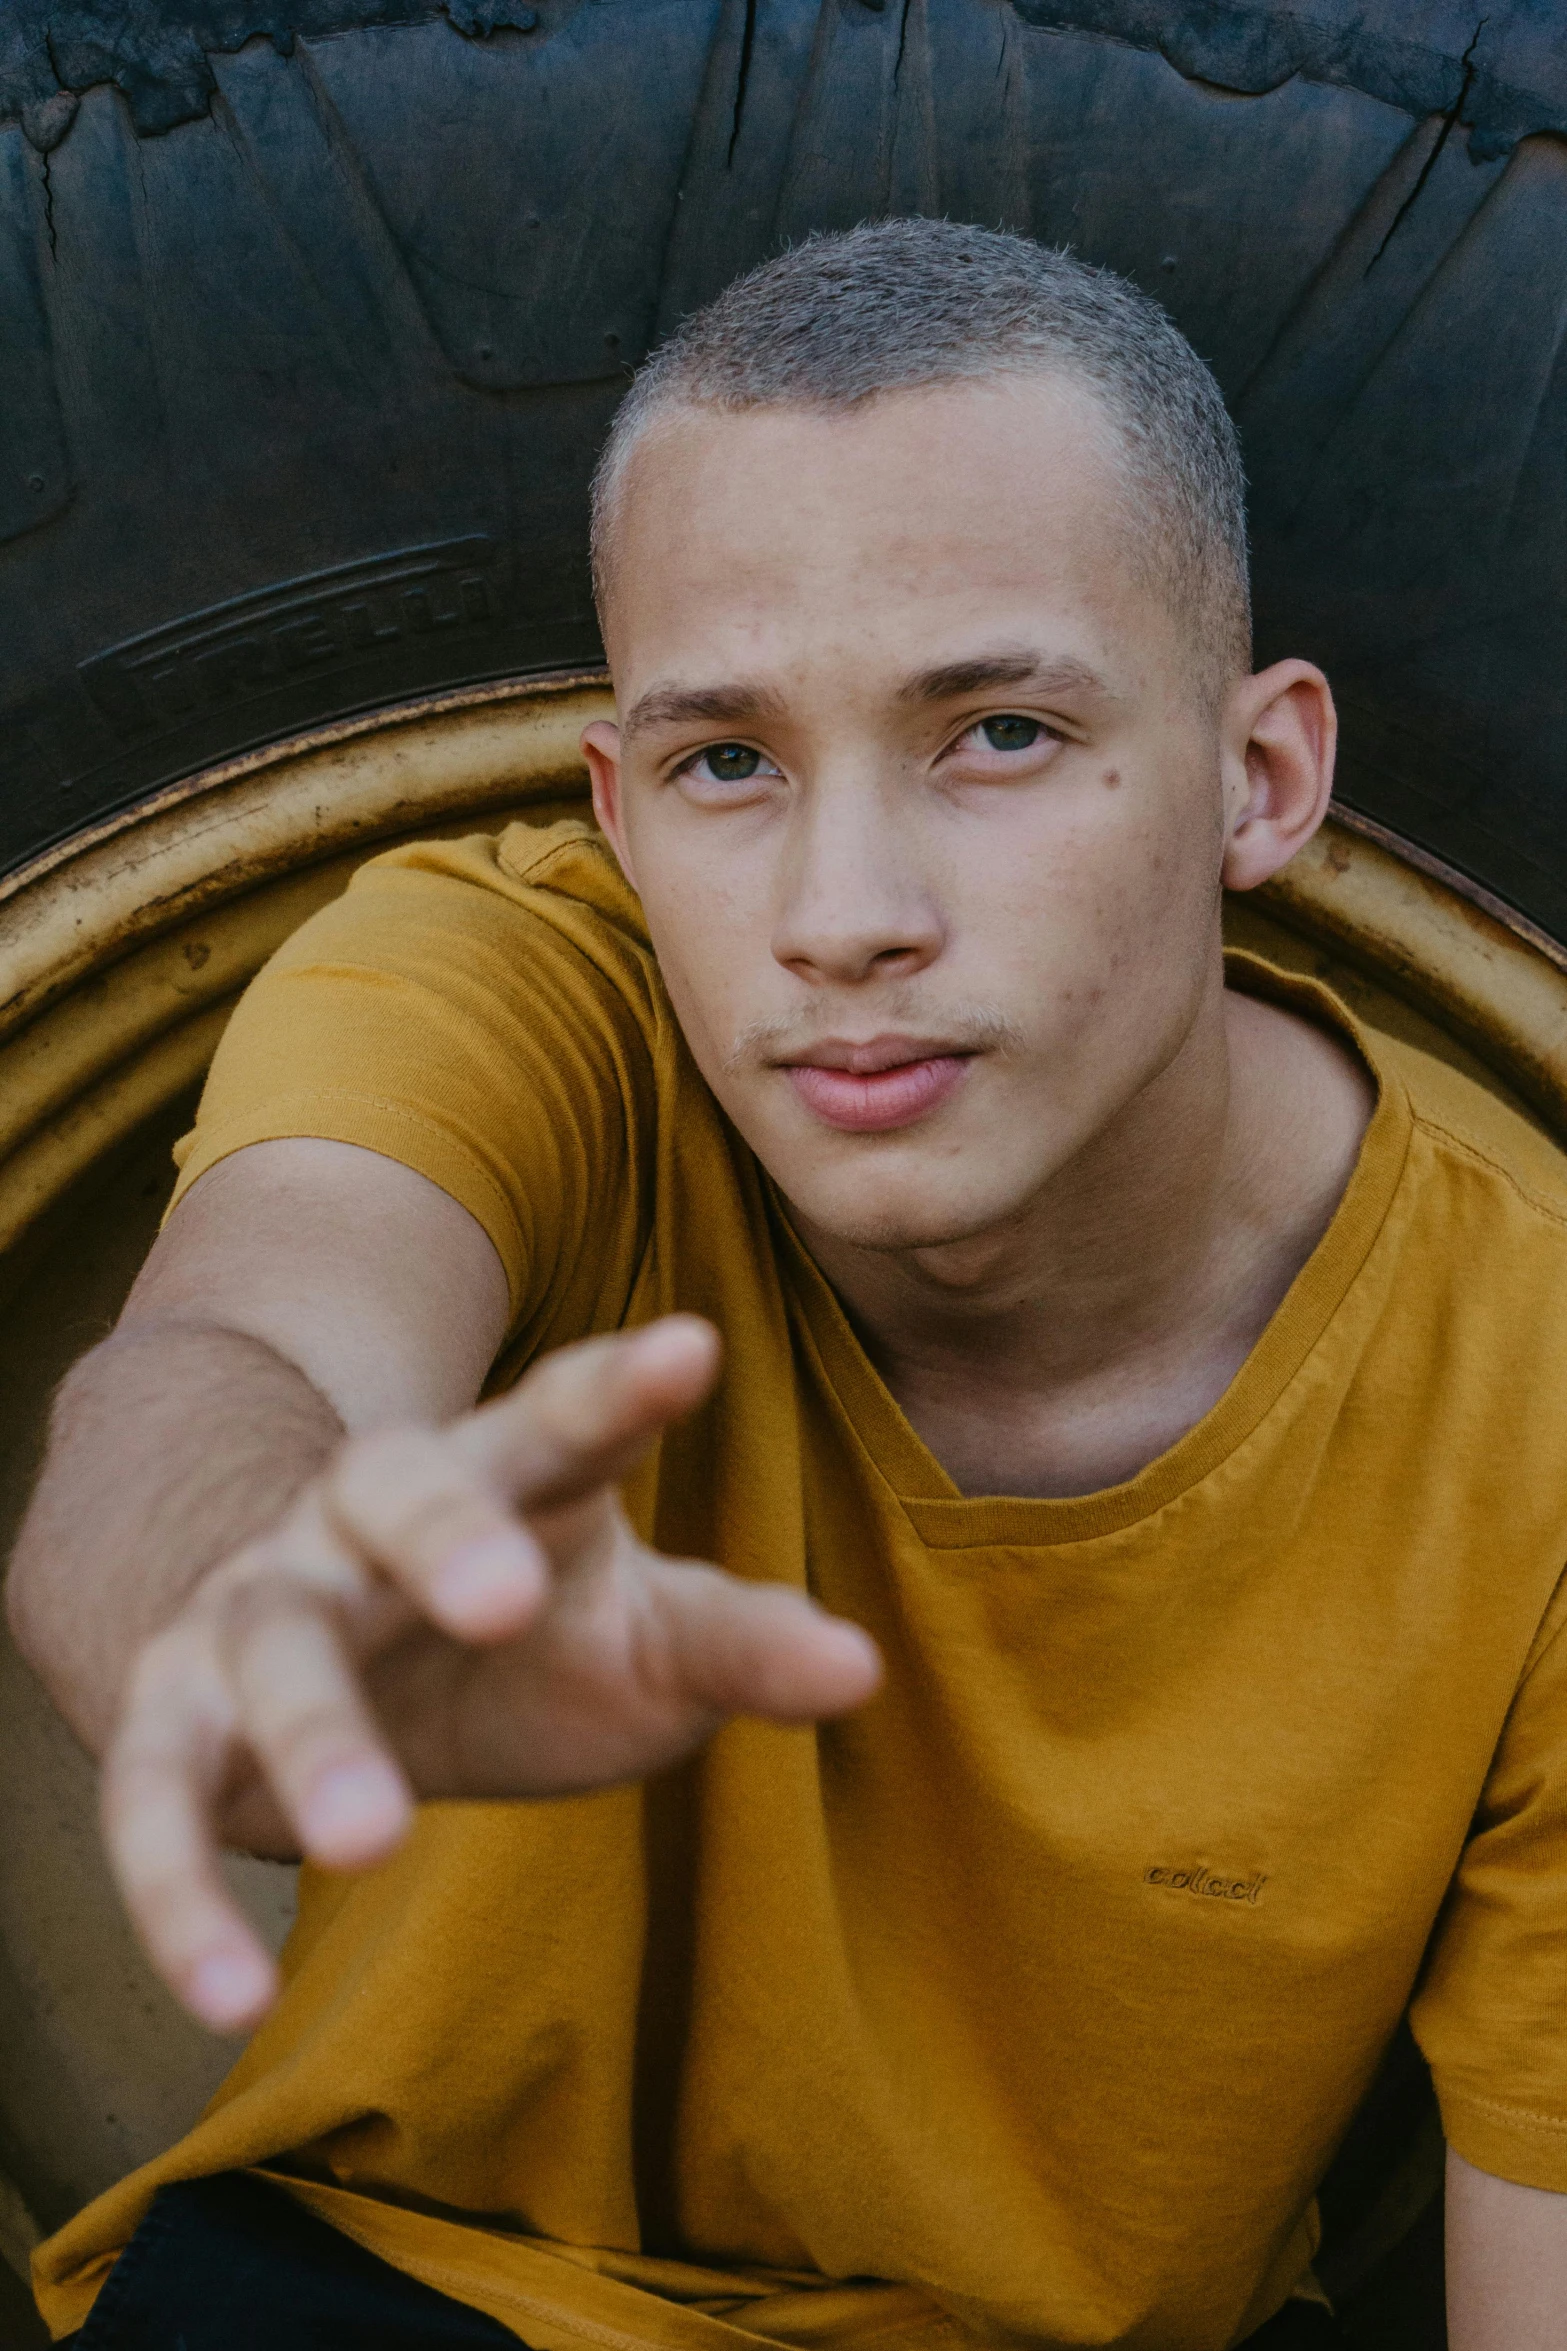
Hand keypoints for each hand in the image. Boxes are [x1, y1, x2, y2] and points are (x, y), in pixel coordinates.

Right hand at [100, 1316, 879, 2031]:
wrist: (332, 1661)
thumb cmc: (526, 1639)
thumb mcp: (641, 1635)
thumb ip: (739, 1642)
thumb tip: (861, 1668)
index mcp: (503, 1473)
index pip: (563, 1418)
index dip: (620, 1386)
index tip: (693, 1351)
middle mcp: (366, 1516)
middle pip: (395, 1489)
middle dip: (445, 1536)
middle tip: (504, 1596)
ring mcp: (260, 1604)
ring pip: (271, 1640)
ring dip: (312, 1734)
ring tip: (370, 1844)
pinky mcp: (175, 1720)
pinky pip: (153, 1794)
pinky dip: (177, 1893)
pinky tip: (229, 2004)